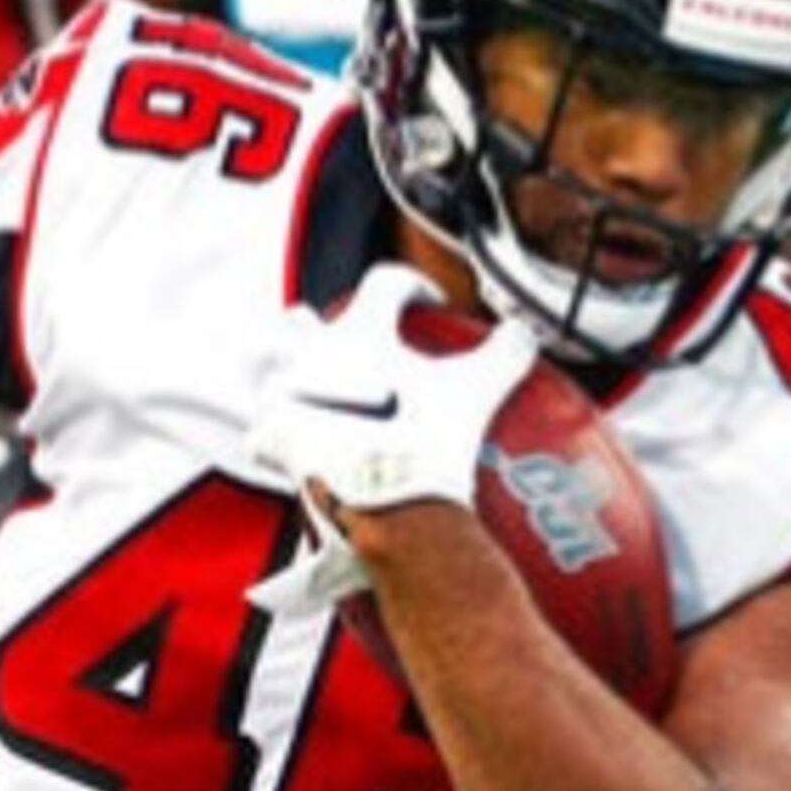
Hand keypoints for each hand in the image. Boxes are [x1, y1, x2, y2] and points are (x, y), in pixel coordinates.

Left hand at [245, 267, 535, 612]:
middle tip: (343, 339)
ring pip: (267, 371)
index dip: (409, 286)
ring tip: (304, 387)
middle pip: (301, 322)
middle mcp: (311, 356)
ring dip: (283, 373)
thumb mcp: (478, 390)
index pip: (383, 284)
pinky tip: (291, 447)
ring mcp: (285, 400)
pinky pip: (265, 434)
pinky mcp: (276, 445)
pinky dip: (276, 436)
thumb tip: (526, 334)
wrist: (388, 506)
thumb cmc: (429, 441)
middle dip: (317, 325)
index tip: (426, 302)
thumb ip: (505, 354)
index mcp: (361, 331)